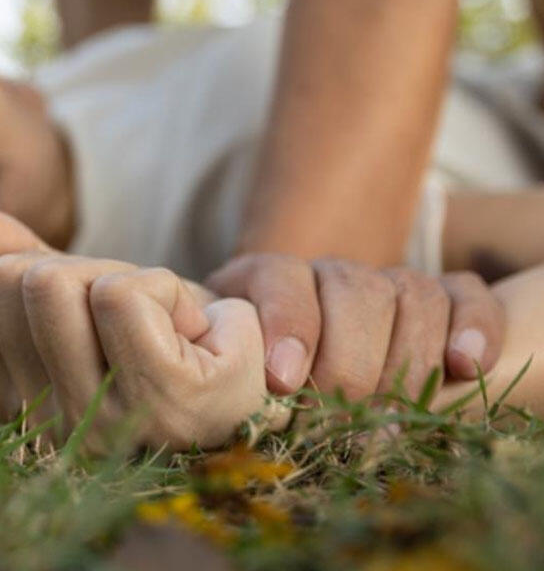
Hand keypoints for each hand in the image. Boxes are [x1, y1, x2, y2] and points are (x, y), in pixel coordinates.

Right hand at [0, 206, 289, 450]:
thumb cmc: (166, 328)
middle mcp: (47, 429)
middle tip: (139, 317)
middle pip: (22, 280)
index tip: (92, 310)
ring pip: (64, 282)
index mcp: (16, 403)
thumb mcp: (84, 286)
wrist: (253, 357)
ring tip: (165, 326)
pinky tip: (194, 333)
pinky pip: (126, 294)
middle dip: (89, 270)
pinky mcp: (163, 404)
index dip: (39, 269)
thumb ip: (17, 258)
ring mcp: (102, 426)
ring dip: (128, 280)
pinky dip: (164, 289)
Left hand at [207, 254, 505, 400]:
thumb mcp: (228, 367)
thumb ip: (223, 371)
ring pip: (411, 294)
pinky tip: (465, 367)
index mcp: (269, 279)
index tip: (283, 380)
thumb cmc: (256, 372)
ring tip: (390, 416)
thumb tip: (218, 397)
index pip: (280, 280)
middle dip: (349, 360)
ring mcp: (386, 282)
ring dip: (407, 359)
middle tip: (339, 413)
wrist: (305, 360)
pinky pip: (466, 295)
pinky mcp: (440, 298)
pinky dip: (473, 327)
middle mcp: (330, 274)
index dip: (287, 324)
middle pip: (355, 292)